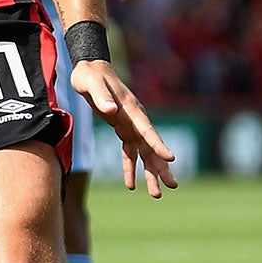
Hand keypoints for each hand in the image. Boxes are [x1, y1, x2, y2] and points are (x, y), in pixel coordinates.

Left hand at [70, 60, 177, 197]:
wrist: (90, 68)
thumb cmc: (90, 76)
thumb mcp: (92, 84)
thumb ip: (102, 97)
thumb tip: (112, 111)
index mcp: (131, 109)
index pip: (147, 130)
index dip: (158, 145)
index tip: (170, 158)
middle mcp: (135, 119)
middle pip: (151, 147)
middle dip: (161, 167)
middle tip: (172, 186)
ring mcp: (131, 124)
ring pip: (144, 153)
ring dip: (150, 172)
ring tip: (157, 194)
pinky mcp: (122, 128)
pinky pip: (129, 152)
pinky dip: (131, 167)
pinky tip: (131, 184)